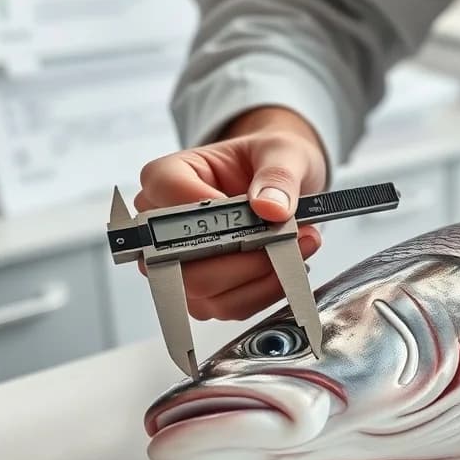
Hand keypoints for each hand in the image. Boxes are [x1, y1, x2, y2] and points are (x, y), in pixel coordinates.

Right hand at [134, 107, 328, 320]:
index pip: (170, 198)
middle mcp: (160, 225)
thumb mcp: (283, 153)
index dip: (218, 215)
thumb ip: (278, 176)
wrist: (282, 184)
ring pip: (208, 293)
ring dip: (262, 278)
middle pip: (184, 261)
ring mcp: (178, 263)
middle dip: (247, 257)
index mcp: (166, 177)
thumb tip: (270, 208)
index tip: (262, 216)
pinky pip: (229, 306)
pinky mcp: (202, 291)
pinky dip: (265, 292)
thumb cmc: (269, 161)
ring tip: (299, 249)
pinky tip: (288, 266)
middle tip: (293, 239)